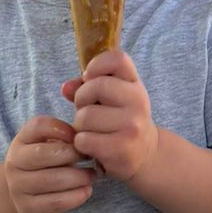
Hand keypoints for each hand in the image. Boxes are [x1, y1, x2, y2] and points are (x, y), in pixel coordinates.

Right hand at [3, 115, 93, 212]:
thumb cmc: (45, 164)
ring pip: (52, 180)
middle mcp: (14, 163)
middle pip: (44, 153)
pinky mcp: (28, 209)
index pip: (39, 126)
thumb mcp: (48, 144)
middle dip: (73, 154)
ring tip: (91, 176)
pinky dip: (76, 196)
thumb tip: (86, 138)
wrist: (23, 195)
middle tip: (90, 157)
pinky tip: (86, 191)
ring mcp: (18, 187)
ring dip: (79, 177)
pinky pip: (55, 202)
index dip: (62, 129)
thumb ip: (64, 137)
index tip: (79, 136)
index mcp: (21, 141)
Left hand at [61, 49, 158, 182]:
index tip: (90, 79)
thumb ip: (86, 86)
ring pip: (86, 116)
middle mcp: (138, 102)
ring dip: (80, 125)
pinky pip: (84, 140)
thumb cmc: (120, 120)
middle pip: (96, 86)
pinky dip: (81, 144)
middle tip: (87, 110)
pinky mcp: (121, 149)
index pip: (117, 59)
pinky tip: (93, 145)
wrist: (145, 153)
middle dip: (81, 99)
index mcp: (135, 84)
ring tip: (91, 130)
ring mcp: (132, 126)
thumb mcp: (110, 98)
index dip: (97, 65)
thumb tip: (66, 88)